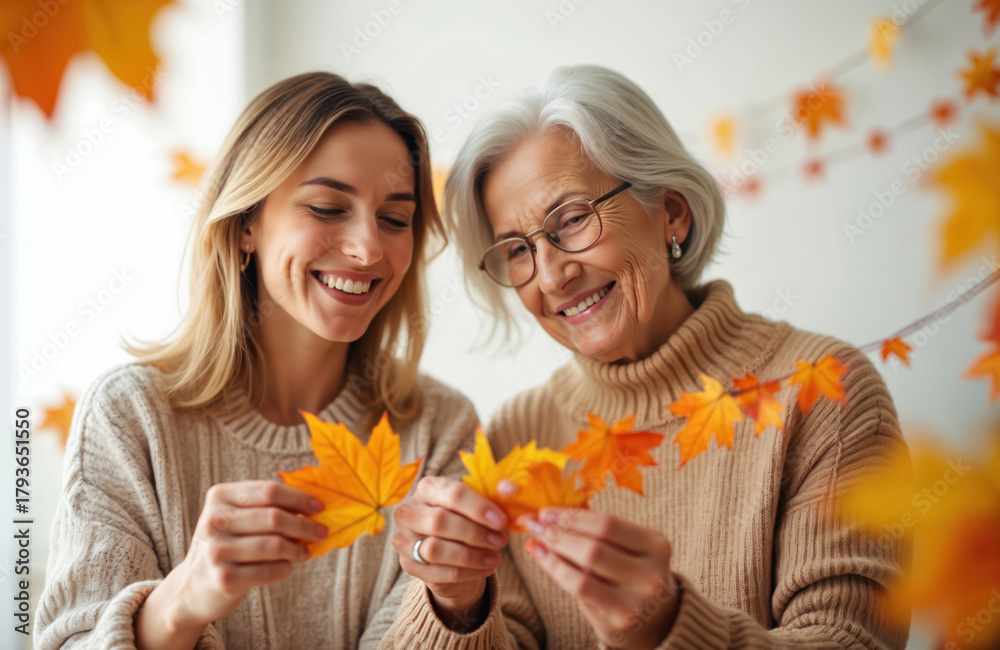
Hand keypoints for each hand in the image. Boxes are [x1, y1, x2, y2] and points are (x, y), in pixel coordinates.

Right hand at [162, 480, 327, 626]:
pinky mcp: (223, 579)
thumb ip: (267, 507)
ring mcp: (216, 550)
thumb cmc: (227, 545)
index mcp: (220, 497)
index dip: (299, 498)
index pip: (268, 490)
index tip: (319, 507)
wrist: (193, 587)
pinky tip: (287, 567)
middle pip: (274, 517)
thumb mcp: (237, 517)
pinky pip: (267, 571)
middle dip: (304, 526)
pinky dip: (284, 569)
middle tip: (321, 532)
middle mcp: (214, 520)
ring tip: (305, 552)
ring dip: (297, 549)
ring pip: (273, 545)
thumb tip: (314, 506)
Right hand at [392, 476, 508, 628]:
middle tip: (501, 541)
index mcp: (427, 488)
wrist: (450, 550)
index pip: (452, 493)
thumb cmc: (467, 519)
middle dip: (475, 533)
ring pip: (435, 549)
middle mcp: (409, 511)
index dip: (478, 507)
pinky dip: (466, 573)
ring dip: (470, 556)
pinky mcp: (407, 565)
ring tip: (495, 558)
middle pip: (439, 521)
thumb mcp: (481, 505)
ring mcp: (404, 539)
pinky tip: (485, 569)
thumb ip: (496, 495)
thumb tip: (510, 487)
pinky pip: (438, 572)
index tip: (501, 521)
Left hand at [521, 508, 680, 648]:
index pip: (607, 524)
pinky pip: (578, 591)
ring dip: (552, 553)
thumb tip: (550, 514)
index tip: (547, 511)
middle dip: (558, 533)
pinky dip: (556, 571)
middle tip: (535, 524)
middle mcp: (650, 575)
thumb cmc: (632, 574)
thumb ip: (598, 533)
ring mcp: (635, 603)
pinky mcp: (617, 622)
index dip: (572, 516)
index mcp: (656, 546)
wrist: (654, 621)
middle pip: (593, 548)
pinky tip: (543, 559)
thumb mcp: (629, 548)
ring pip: (582, 573)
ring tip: (536, 542)